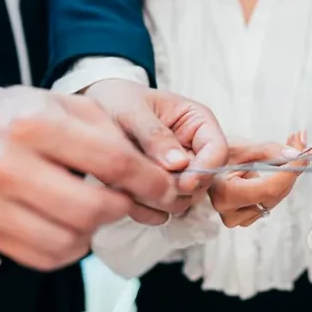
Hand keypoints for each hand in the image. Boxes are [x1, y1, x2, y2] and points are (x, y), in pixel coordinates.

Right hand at [0, 87, 177, 270]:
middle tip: (136, 201)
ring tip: (102, 208)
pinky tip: (75, 224)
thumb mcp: (66, 105)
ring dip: (100, 228)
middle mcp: (8, 164)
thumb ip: (113, 133)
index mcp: (35, 123)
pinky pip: (48, 255)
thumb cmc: (24, 118)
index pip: (112, 161)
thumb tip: (159, 172)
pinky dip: (74, 245)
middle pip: (93, 207)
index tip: (168, 188)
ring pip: (72, 237)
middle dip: (126, 208)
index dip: (150, 180)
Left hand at [82, 80, 228, 216]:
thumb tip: (179, 164)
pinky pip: (160, 211)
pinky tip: (122, 192)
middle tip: (143, 182)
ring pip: (183, 200)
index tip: (183, 184)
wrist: (94, 110)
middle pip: (203, 182)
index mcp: (197, 123)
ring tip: (125, 182)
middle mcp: (193, 150)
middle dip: (175, 188)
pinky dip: (142, 208)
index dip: (205, 170)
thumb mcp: (131, 110)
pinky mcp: (160, 191)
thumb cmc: (117, 100)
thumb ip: (154, 134)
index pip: (217, 152)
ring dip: (156, 199)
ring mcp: (178, 174)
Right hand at [208, 133, 307, 227]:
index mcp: (224, 193)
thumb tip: (296, 155)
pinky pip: (271, 201)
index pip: (268, 189)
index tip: (304, 154)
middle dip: (291, 169)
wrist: (205, 164)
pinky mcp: (245, 217)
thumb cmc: (218, 154)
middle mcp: (229, 211)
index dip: (290, 172)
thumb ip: (270, 150)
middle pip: (275, 194)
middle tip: (299, 142)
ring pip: (276, 199)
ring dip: (286, 176)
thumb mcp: (243, 146)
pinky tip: (278, 168)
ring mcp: (237, 218)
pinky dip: (279, 184)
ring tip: (288, 151)